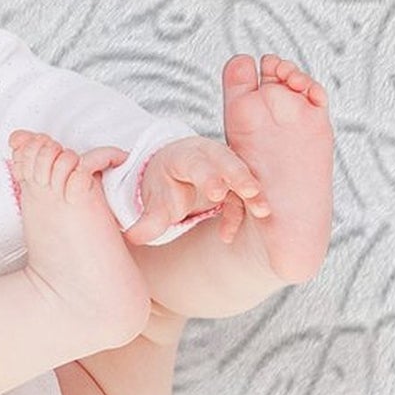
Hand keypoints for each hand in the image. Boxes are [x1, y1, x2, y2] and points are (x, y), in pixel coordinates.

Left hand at [124, 136, 269, 246]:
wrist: (173, 173)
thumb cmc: (164, 185)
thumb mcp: (154, 201)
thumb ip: (147, 221)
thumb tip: (132, 237)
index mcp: (184, 156)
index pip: (197, 163)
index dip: (208, 175)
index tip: (217, 193)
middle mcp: (208, 156)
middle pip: (227, 162)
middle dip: (239, 176)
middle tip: (251, 192)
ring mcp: (225, 167)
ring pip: (243, 176)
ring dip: (253, 193)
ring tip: (263, 211)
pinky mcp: (236, 181)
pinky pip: (242, 196)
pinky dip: (240, 213)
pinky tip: (225, 236)